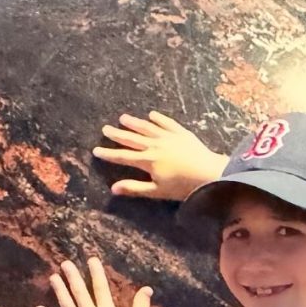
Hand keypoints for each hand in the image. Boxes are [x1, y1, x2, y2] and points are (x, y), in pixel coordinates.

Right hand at [92, 111, 228, 200]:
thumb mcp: (156, 191)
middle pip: (132, 138)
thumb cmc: (182, 187)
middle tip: (105, 129)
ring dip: (134, 123)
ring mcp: (168, 137)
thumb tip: (113, 188)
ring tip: (122, 118)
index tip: (96, 150)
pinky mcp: (181, 133)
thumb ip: (134, 188)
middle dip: (117, 134)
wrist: (209, 173)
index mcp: (147, 161)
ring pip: (147, 128)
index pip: (123, 156)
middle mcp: (154, 145)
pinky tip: (151, 115)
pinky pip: (166, 123)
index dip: (109, 154)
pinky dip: (158, 119)